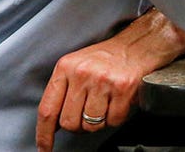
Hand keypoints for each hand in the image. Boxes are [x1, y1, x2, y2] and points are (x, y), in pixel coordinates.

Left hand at [35, 10, 184, 151]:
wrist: (140, 43)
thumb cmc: (109, 56)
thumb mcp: (78, 65)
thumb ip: (63, 90)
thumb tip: (53, 123)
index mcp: (66, 67)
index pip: (48, 109)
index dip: (44, 134)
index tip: (45, 147)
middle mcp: (82, 73)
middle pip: (69, 122)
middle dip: (79, 125)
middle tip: (88, 115)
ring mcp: (103, 81)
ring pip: (91, 124)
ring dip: (99, 122)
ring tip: (106, 106)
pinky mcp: (123, 87)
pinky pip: (113, 120)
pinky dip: (117, 117)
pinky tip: (119, 103)